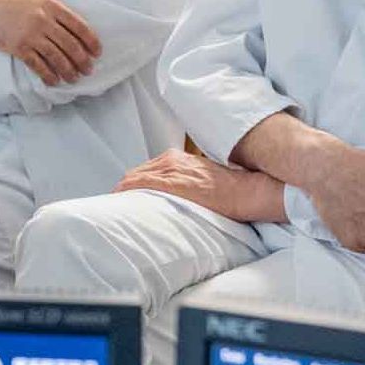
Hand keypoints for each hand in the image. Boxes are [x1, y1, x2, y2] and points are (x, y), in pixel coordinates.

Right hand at [0, 0, 97, 83]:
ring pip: (56, 57)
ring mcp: (31, 35)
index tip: (97, 52)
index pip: (77, 25)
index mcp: (51, 5)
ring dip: (67, 70)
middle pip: (69, 44)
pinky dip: (47, 74)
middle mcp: (43, 21)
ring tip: (74, 78)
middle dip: (81, 60)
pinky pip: (37, 65)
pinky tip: (54, 80)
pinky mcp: (19, 48)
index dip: (90, 40)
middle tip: (88, 70)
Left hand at [116, 149, 285, 223]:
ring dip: (125, 191)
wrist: (246, 190)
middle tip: (119, 203)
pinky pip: (142, 183)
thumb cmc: (230, 189)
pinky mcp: (174, 183)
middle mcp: (173, 160)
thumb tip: (176, 196)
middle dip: (127, 187)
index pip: (147, 169)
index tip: (127, 195)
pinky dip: (128, 190)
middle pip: (138, 172)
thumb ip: (186, 182)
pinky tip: (120, 198)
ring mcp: (173, 170)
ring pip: (136, 177)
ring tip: (118, 206)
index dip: (135, 183)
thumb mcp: (203, 178)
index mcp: (179, 158)